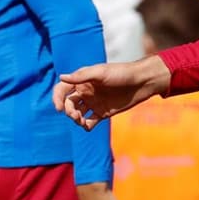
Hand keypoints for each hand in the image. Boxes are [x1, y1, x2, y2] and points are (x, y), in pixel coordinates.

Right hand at [54, 56, 171, 128]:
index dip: (57, 98)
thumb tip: (62, 77)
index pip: (62, 89)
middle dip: (68, 111)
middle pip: (68, 104)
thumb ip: (82, 76)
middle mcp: (85, 92)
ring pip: (77, 114)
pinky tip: (87, 126)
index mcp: (82, 80)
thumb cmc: (121, 73)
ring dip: (75, 119)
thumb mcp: (101, 72)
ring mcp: (93, 103)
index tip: (59, 108)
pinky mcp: (102, 113)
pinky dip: (85, 126)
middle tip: (76, 116)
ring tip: (82, 121)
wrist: (141, 82)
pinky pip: (89, 122)